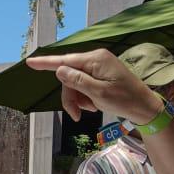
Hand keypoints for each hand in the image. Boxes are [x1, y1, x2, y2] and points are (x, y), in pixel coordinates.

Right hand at [26, 48, 163, 124]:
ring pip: (75, 83)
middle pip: (68, 76)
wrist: (144, 107)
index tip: (29, 62)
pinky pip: (84, 86)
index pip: (65, 60)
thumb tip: (59, 70)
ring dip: (78, 99)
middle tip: (75, 115)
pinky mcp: (101, 75)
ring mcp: (99, 67)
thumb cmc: (124, 100)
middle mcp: (96, 59)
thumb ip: (78, 81)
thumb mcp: (99, 93)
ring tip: (90, 110)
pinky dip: (85, 98)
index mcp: (95, 59)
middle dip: (69, 96)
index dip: (46, 63)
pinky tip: (94, 106)